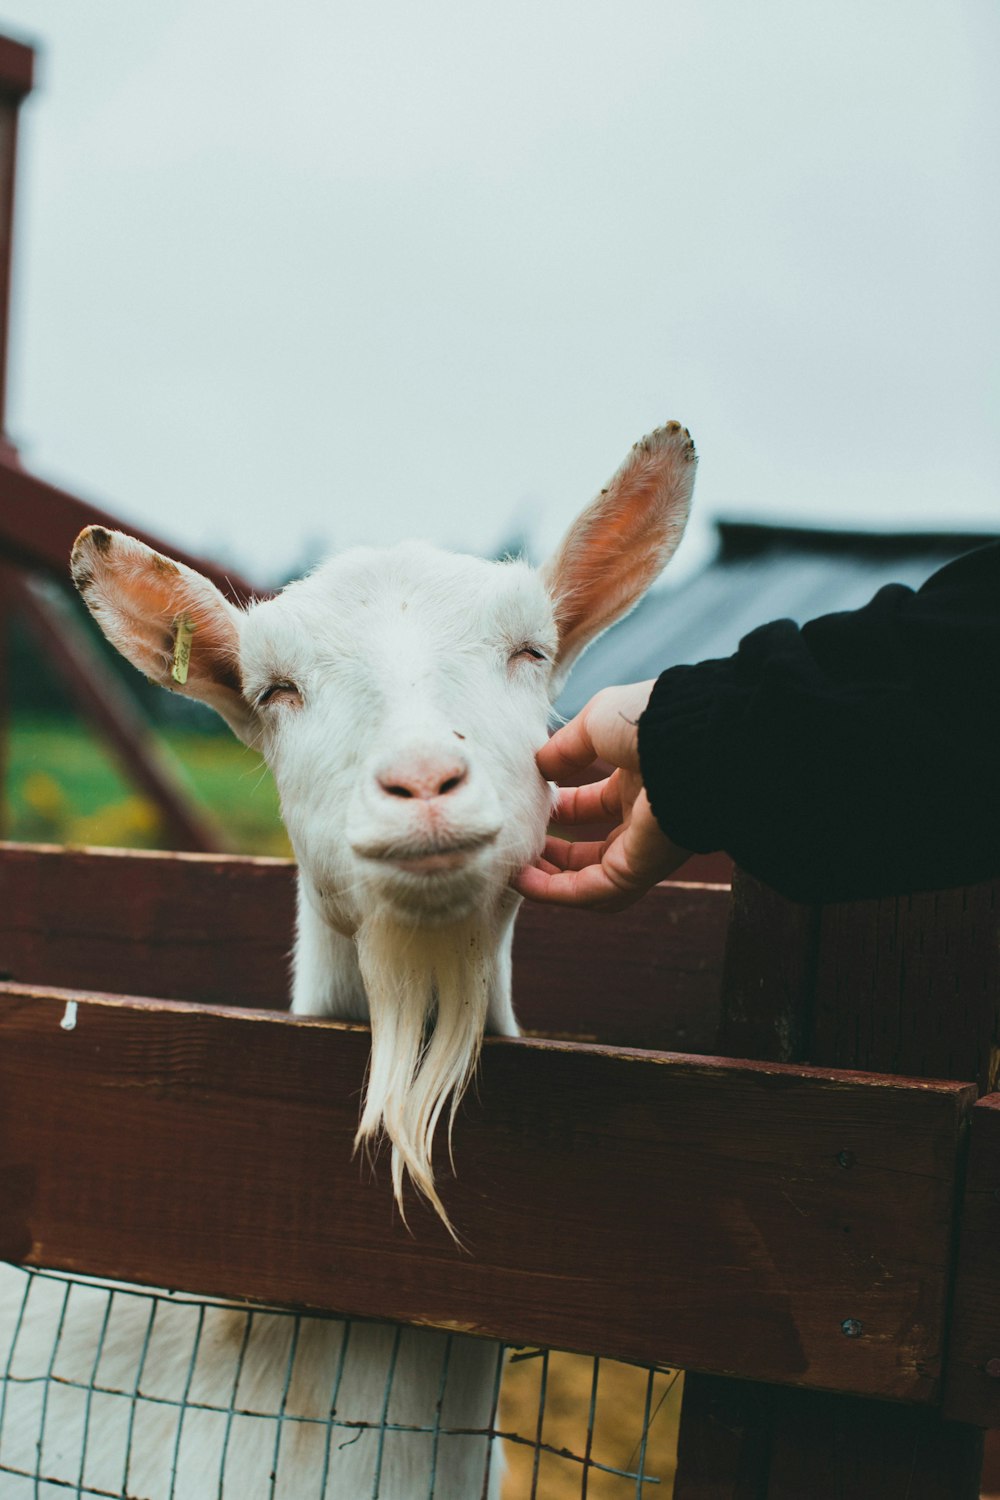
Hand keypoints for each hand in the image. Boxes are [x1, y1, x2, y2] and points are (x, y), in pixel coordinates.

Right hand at [514, 682, 690, 909]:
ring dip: (551, 879)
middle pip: (595, 849)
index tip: (528, 809)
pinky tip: (524, 880)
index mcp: (640, 779)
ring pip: (593, 878)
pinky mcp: (641, 868)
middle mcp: (645, 817)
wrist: (688, 736)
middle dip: (555, 852)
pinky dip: (556, 891)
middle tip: (521, 845)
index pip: (595, 805)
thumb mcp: (596, 722)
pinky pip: (594, 891)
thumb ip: (566, 748)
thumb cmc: (650, 720)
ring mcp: (646, 846)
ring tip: (515, 869)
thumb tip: (541, 767)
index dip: (560, 811)